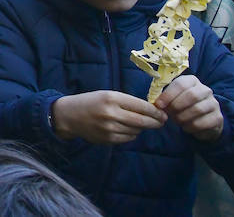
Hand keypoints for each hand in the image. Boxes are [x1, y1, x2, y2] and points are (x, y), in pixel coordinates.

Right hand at [51, 90, 166, 143]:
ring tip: (137, 123)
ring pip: (136, 131)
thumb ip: (128, 102)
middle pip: (143, 121)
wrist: (69, 115)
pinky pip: (128, 138)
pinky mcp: (107, 139)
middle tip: (161, 122)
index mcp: (112, 98)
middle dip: (155, 122)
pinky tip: (126, 129)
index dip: (156, 112)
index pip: (142, 106)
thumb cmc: (92, 102)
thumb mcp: (108, 95)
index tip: (163, 114)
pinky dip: (131, 134)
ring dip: (141, 128)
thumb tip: (152, 111)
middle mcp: (111, 113)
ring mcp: (109, 128)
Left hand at [155, 74, 223, 142]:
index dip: (168, 95)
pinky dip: (190, 127)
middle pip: (191, 95)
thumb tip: (157, 104)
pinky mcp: (218, 118)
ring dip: (183, 117)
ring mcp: (214, 103)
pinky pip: (202, 123)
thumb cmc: (183, 107)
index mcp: (192, 81)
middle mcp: (205, 90)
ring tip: (177, 120)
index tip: (159, 105)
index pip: (181, 84)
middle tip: (169, 114)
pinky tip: (186, 127)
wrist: (202, 121)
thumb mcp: (173, 99)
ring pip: (197, 109)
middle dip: (176, 106)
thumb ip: (165, 99)